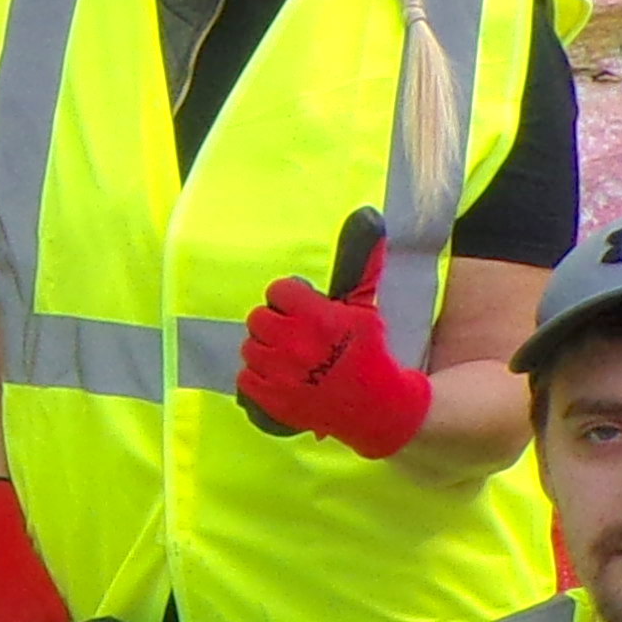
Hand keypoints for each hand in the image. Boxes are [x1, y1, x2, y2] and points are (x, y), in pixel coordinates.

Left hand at [233, 210, 427, 458]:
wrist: (376, 406)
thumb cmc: (369, 352)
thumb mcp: (365, 307)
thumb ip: (361, 265)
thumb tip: (369, 215)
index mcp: (316, 316)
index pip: (278, 291)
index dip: (289, 298)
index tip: (301, 308)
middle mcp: (294, 343)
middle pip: (258, 317)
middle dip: (274, 322)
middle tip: (292, 333)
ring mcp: (281, 373)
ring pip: (250, 347)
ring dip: (264, 349)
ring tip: (286, 356)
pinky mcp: (273, 399)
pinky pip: (245, 377)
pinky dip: (257, 376)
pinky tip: (277, 376)